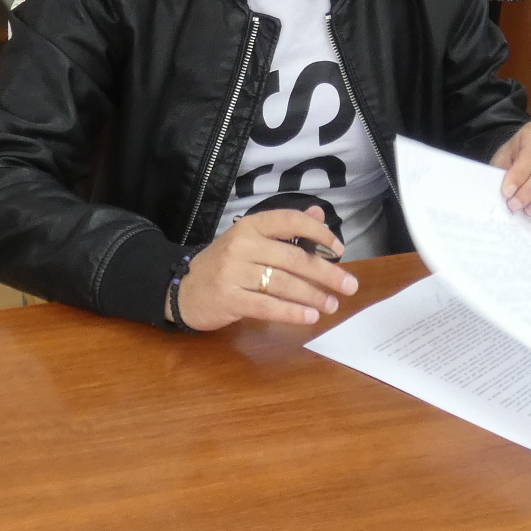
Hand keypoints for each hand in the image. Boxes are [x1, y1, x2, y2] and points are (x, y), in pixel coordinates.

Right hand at [176, 206, 361, 331]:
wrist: (181, 289)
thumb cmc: (223, 265)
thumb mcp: (250, 240)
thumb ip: (285, 228)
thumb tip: (319, 214)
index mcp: (250, 226)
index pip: (291, 221)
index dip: (319, 233)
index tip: (338, 250)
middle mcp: (242, 245)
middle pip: (293, 257)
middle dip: (326, 273)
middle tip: (349, 285)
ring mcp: (233, 272)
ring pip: (284, 284)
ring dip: (313, 296)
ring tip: (332, 304)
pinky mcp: (229, 298)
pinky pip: (268, 306)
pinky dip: (292, 312)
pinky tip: (310, 316)